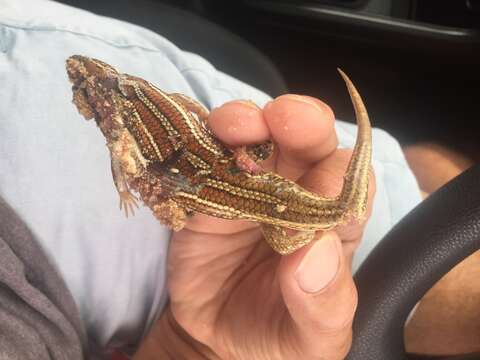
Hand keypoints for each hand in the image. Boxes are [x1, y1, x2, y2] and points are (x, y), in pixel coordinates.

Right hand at [134, 95, 374, 358]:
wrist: (216, 342)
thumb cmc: (280, 336)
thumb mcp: (314, 336)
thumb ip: (323, 302)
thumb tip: (314, 254)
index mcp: (333, 223)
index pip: (351, 183)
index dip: (339, 175)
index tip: (318, 182)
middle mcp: (295, 196)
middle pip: (306, 144)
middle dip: (298, 123)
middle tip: (282, 118)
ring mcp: (248, 190)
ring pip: (253, 140)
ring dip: (245, 123)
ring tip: (232, 126)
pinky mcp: (206, 195)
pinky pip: (203, 160)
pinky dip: (199, 144)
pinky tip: (196, 142)